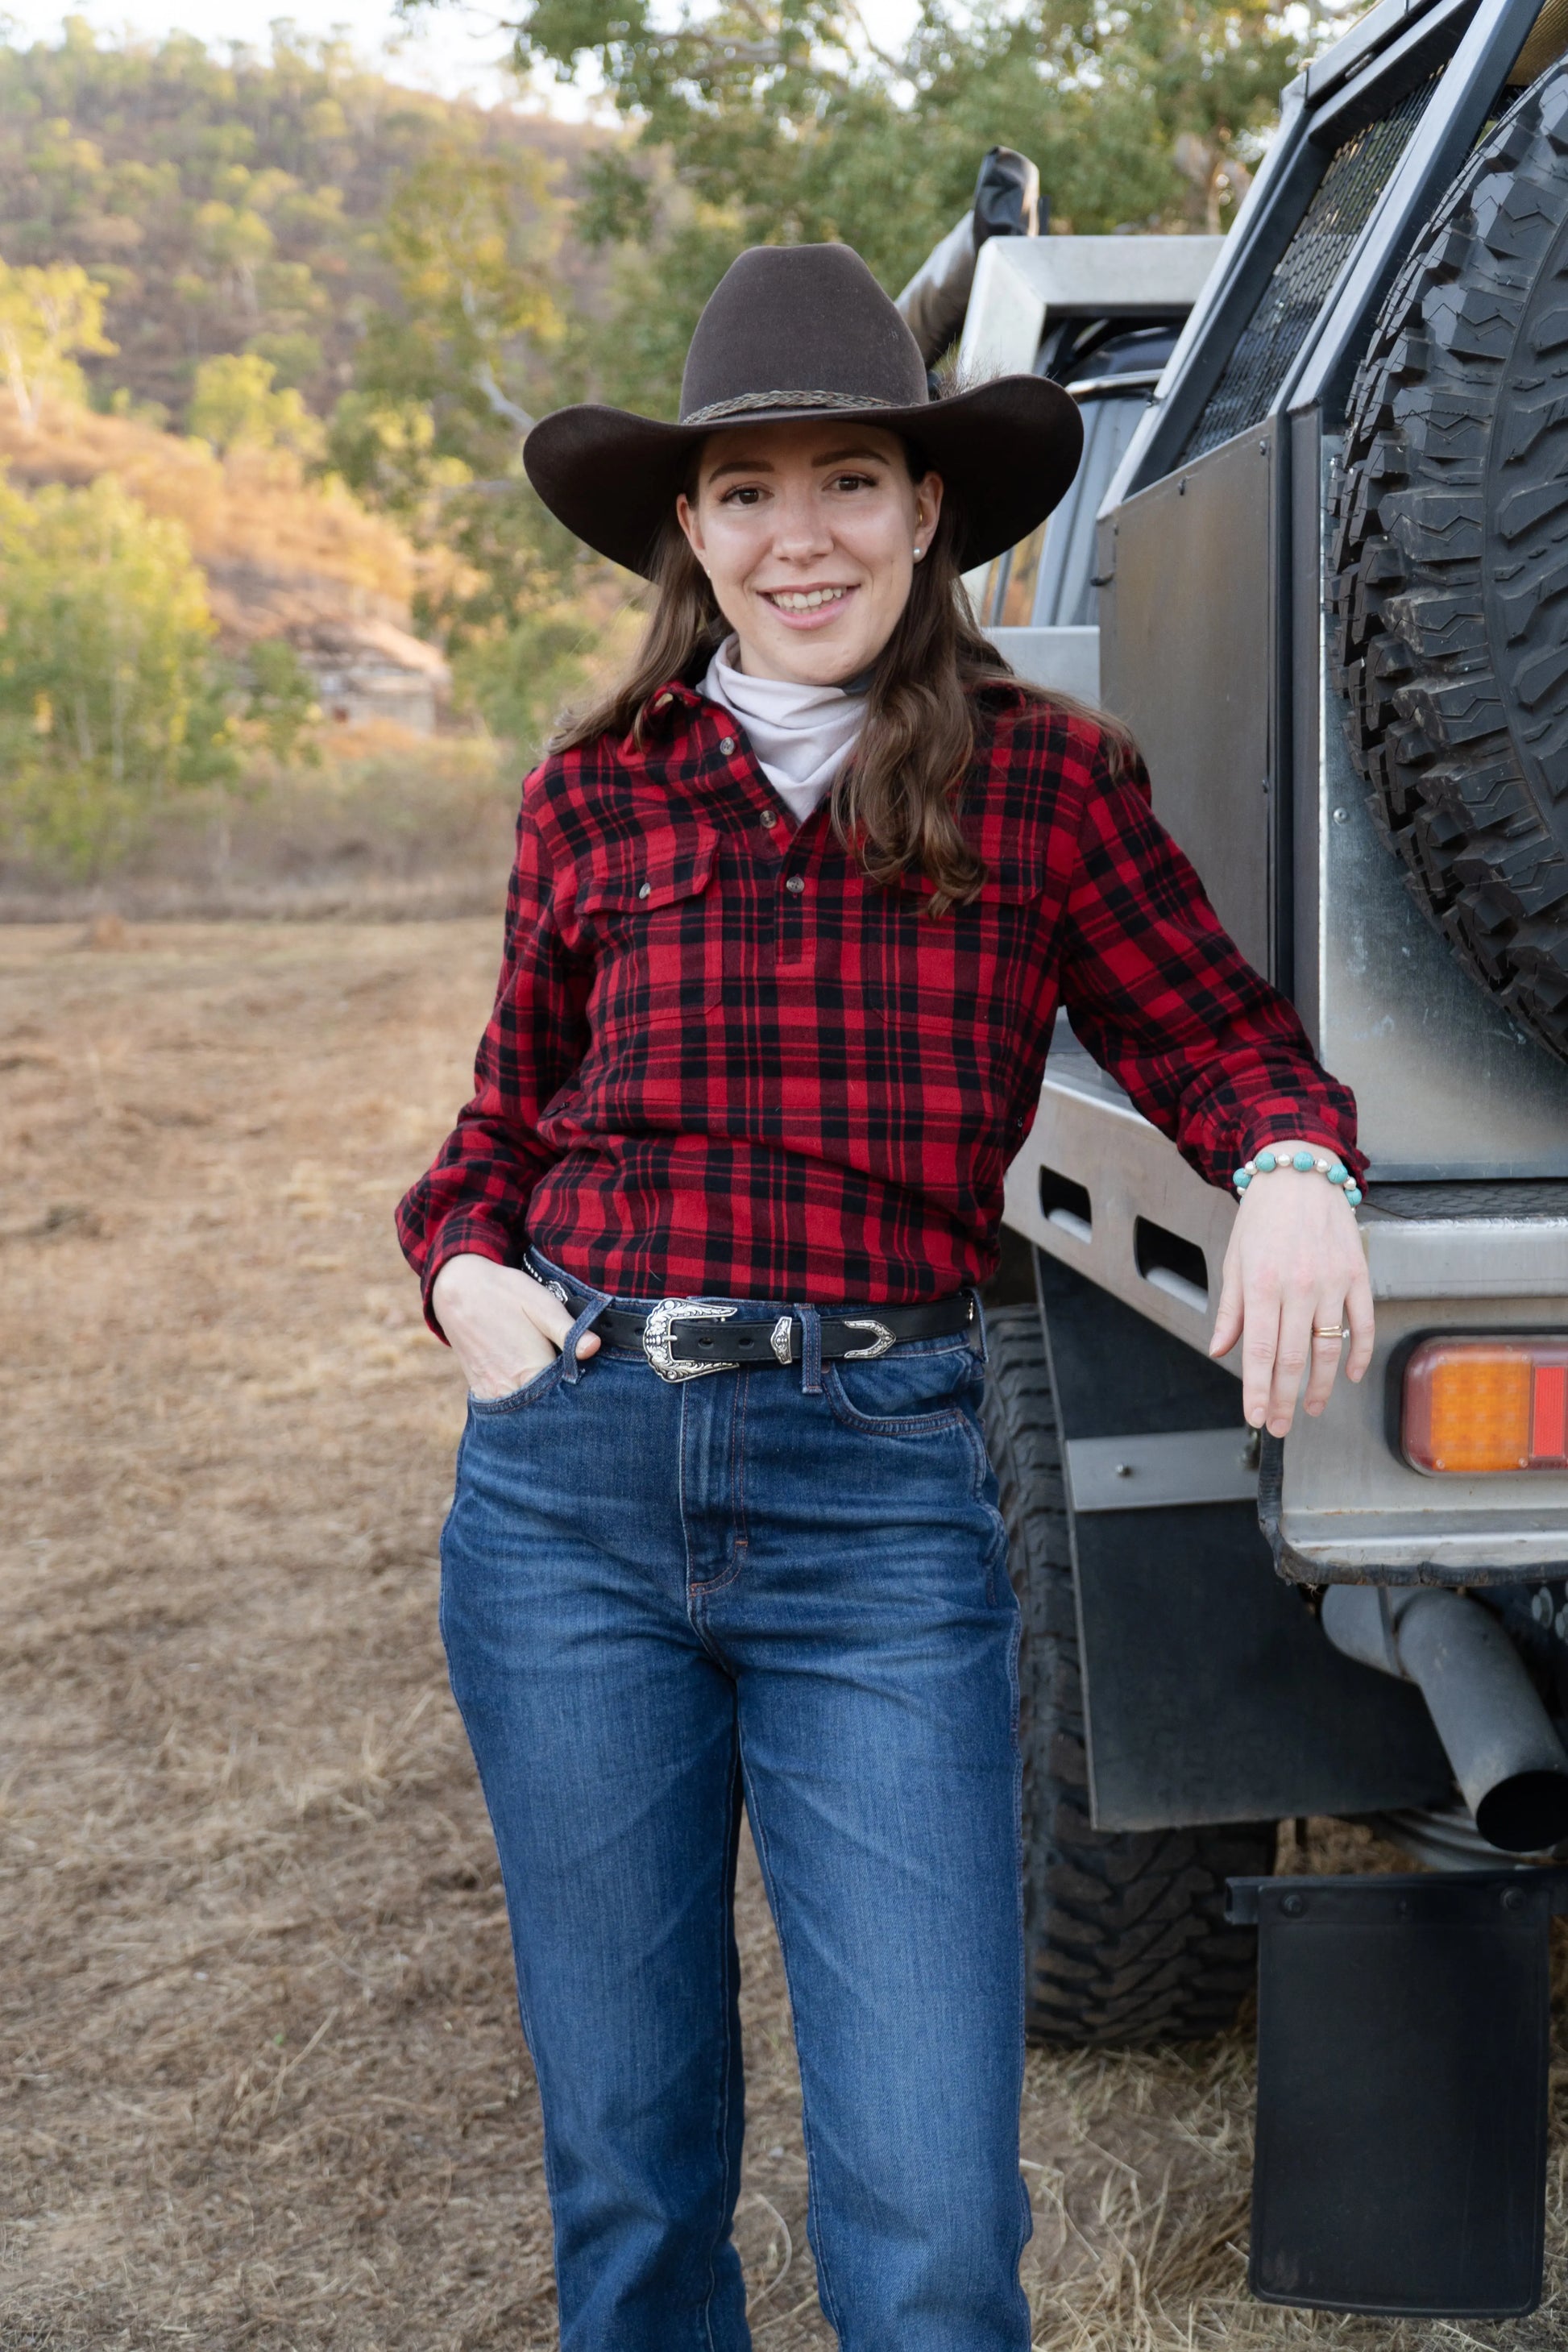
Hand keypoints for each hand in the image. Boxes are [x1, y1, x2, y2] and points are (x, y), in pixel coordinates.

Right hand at [430, 1254, 599, 1399]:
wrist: (458, 1290)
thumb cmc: (505, 1293)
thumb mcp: (542, 1303)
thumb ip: (568, 1331)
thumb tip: (594, 1348)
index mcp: (530, 1370)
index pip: (565, 1399)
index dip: (583, 1395)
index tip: (594, 1386)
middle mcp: (509, 1389)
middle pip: (545, 1411)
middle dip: (563, 1404)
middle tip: (577, 1388)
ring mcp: (492, 1394)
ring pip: (525, 1415)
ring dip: (541, 1407)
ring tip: (554, 1388)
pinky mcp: (480, 1392)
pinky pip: (506, 1410)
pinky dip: (521, 1406)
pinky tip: (532, 1390)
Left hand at [1208, 1142, 1372, 1436]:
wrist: (1299, 1173)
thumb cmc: (1262, 1218)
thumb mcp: (1234, 1260)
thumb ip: (1231, 1310)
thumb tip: (1220, 1350)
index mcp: (1261, 1285)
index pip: (1257, 1352)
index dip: (1257, 1391)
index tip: (1255, 1418)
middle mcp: (1297, 1287)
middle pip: (1291, 1359)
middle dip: (1284, 1400)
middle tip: (1280, 1427)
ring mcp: (1331, 1282)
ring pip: (1328, 1350)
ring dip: (1321, 1387)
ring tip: (1312, 1409)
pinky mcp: (1357, 1275)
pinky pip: (1362, 1325)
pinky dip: (1358, 1355)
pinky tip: (1350, 1375)